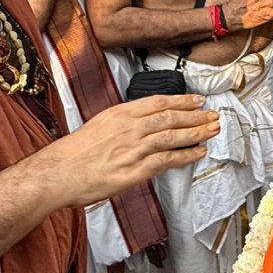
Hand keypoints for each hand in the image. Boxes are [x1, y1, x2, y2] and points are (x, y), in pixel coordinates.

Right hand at [40, 95, 219, 207]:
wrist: (58, 173)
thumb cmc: (74, 153)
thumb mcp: (98, 125)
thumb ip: (122, 123)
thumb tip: (143, 123)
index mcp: (119, 114)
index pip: (158, 103)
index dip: (181, 100)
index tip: (197, 100)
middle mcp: (129, 128)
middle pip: (170, 118)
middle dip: (195, 116)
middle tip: (213, 115)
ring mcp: (133, 149)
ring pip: (172, 137)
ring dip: (196, 133)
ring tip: (212, 130)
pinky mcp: (134, 171)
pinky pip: (166, 161)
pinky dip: (185, 156)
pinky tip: (197, 152)